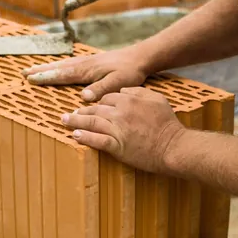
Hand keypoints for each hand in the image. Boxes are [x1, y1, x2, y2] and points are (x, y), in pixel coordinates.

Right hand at [21, 45, 151, 101]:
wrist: (140, 57)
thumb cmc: (130, 71)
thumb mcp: (119, 82)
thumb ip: (101, 89)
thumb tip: (83, 97)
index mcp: (88, 70)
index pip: (63, 75)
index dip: (46, 77)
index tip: (31, 79)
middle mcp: (84, 64)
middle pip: (58, 67)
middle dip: (40, 70)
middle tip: (23, 72)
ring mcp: (87, 61)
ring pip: (62, 64)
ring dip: (47, 66)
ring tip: (33, 69)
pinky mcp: (92, 61)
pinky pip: (69, 63)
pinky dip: (59, 65)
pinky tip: (57, 67)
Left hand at [60, 87, 184, 173]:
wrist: (173, 146)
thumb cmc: (167, 123)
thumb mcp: (157, 99)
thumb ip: (138, 92)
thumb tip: (123, 91)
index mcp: (129, 99)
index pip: (106, 98)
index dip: (96, 103)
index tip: (90, 107)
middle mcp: (120, 112)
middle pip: (95, 109)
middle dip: (81, 112)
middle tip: (69, 114)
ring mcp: (118, 129)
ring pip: (92, 123)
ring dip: (76, 122)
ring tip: (65, 122)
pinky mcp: (117, 146)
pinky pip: (97, 140)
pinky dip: (85, 138)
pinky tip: (75, 136)